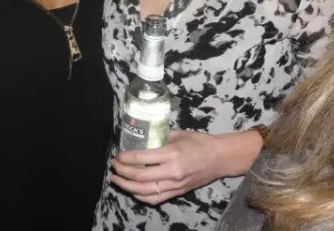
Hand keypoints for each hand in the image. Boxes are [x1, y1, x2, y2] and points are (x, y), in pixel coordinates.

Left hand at [110, 129, 258, 204]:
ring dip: (127, 186)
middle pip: (140, 176)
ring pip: (145, 191)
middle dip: (122, 171)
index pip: (141, 158)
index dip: (125, 157)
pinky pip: (156, 198)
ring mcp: (175, 185)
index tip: (117, 154)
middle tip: (113, 165)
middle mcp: (172, 171)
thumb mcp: (178, 134)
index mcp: (171, 154)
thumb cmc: (199, 142)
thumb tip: (141, 138)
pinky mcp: (178, 192)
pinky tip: (132, 190)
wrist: (220, 158)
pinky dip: (141, 196)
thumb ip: (159, 137)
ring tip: (116, 179)